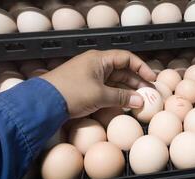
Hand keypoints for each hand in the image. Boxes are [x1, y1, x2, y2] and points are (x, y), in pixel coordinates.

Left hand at [41, 50, 155, 117]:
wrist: (43, 103)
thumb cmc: (72, 92)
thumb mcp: (100, 95)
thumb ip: (121, 97)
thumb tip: (139, 101)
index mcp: (99, 59)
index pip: (126, 58)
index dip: (141, 67)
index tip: (151, 78)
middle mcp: (96, 65)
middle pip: (122, 70)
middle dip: (137, 81)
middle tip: (149, 92)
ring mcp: (91, 77)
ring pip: (115, 81)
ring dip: (127, 90)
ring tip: (140, 100)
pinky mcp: (86, 88)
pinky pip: (106, 89)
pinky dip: (116, 96)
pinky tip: (125, 103)